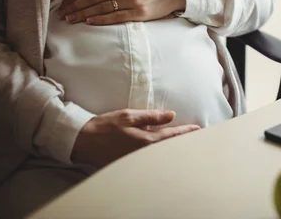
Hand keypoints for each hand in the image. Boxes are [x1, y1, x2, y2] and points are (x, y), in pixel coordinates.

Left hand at [58, 0, 185, 25]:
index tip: (66, 2)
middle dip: (75, 5)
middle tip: (62, 13)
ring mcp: (131, 1)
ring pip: (100, 7)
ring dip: (83, 14)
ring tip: (70, 19)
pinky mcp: (138, 13)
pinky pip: (115, 17)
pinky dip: (100, 19)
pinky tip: (89, 21)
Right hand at [71, 109, 199, 167]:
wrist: (82, 141)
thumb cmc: (105, 126)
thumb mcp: (128, 116)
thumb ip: (151, 116)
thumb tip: (171, 115)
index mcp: (145, 140)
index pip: (171, 135)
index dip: (186, 132)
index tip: (198, 129)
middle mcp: (143, 153)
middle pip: (169, 148)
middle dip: (183, 143)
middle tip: (197, 139)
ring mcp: (136, 160)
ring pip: (161, 155)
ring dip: (173, 149)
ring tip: (185, 144)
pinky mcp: (130, 164)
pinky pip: (150, 159)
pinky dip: (160, 155)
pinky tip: (165, 152)